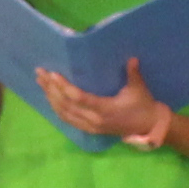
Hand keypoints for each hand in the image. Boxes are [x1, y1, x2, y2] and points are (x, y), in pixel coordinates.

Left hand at [40, 55, 169, 146]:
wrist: (148, 127)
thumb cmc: (143, 105)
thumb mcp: (139, 89)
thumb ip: (133, 73)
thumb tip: (131, 58)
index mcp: (105, 109)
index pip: (79, 98)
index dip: (64, 87)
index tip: (53, 74)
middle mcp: (93, 120)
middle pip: (66, 105)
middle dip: (51, 89)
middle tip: (40, 74)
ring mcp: (90, 126)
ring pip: (64, 114)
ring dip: (51, 98)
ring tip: (41, 83)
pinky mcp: (89, 129)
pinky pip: (68, 119)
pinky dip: (57, 108)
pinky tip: (50, 98)